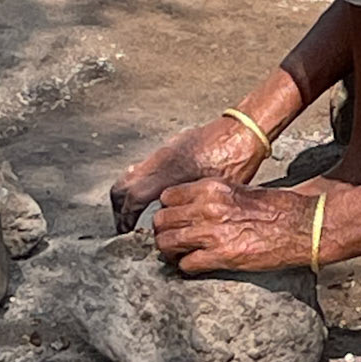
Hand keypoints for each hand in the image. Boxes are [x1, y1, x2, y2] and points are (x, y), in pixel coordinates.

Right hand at [110, 117, 269, 232]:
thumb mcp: (215, 190)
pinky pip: (142, 166)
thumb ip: (192, 205)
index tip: (126, 231)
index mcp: (170, 173)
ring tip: (133, 213)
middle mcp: (160, 161)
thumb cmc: (235, 159)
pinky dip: (138, 183)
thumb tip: (178, 225)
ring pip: (129, 174)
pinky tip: (150, 195)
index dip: (126, 217)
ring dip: (126, 194)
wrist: (241, 130)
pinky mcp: (168, 148)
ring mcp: (162, 152)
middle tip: (124, 224)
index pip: (133, 197)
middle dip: (119, 207)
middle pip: (122, 185)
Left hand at [153, 178, 330, 273]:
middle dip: (163, 232)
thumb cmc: (279, 208)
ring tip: (178, 256)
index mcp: (212, 187)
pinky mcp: (221, 256)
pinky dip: (186, 268)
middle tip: (171, 241)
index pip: (167, 197)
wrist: (304, 226)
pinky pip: (186, 264)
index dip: (167, 210)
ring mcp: (212, 232)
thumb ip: (215, 197)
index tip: (174, 219)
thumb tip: (197, 208)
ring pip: (167, 243)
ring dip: (170, 252)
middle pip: (161, 221)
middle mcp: (207, 207)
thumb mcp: (242, 191)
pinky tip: (196, 267)